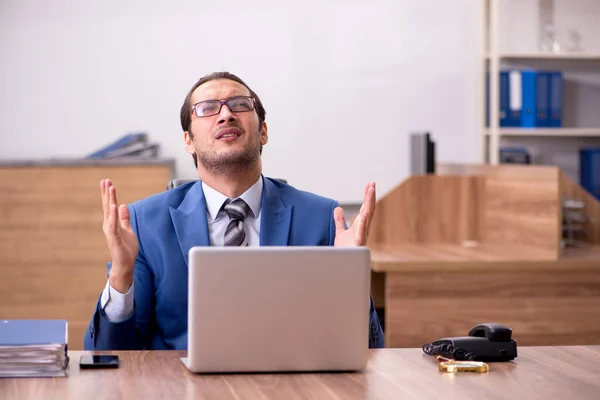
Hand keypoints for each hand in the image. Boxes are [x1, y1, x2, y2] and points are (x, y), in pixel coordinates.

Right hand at [101, 179, 138, 293]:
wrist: (125, 264)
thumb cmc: (126, 248)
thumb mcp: (128, 230)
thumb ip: (124, 218)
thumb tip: (123, 205)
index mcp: (112, 223)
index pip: (109, 206)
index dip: (108, 194)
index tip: (107, 182)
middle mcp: (109, 225)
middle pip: (107, 206)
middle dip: (106, 193)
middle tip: (105, 180)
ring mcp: (111, 232)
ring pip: (109, 213)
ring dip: (109, 200)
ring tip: (110, 188)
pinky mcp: (114, 238)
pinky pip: (113, 225)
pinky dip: (113, 215)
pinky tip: (114, 205)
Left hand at [334, 182, 375, 246]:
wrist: (342, 265)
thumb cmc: (344, 250)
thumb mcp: (340, 232)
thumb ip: (339, 221)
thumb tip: (338, 208)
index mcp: (360, 225)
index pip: (365, 207)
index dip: (367, 196)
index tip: (370, 184)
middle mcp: (363, 229)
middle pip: (368, 209)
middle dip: (370, 196)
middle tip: (372, 183)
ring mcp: (362, 236)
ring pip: (367, 217)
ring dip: (369, 204)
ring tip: (371, 191)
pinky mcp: (358, 244)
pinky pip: (362, 232)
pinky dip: (364, 223)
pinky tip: (365, 213)